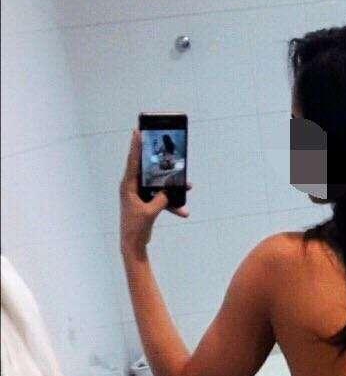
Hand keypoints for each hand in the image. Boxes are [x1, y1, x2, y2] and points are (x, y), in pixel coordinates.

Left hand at [120, 129, 190, 257]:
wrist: (133, 244)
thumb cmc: (136, 228)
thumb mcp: (150, 212)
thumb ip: (161, 199)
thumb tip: (169, 192)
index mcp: (128, 186)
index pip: (133, 161)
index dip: (136, 146)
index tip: (138, 130)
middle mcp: (132, 187)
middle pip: (146, 168)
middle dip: (157, 159)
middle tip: (161, 142)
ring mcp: (140, 194)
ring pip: (158, 185)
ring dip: (172, 187)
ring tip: (187, 184)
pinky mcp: (147, 202)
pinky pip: (161, 197)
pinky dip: (171, 203)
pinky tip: (183, 210)